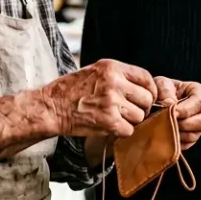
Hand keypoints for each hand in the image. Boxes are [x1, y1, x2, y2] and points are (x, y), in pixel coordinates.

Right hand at [42, 59, 156, 138]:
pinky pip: (129, 130)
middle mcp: (114, 82)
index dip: (150, 91)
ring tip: (114, 118)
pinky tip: (109, 127)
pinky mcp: (108, 121)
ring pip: (139, 116)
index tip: (145, 98)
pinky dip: (121, 132)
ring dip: (130, 121)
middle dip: (141, 108)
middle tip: (128, 112)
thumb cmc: (70, 90)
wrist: (50, 107)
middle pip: (146, 98)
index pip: (146, 78)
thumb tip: (144, 88)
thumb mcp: (95, 71)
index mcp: (112, 67)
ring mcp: (111, 102)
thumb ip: (119, 76)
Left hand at [154, 77, 200, 149]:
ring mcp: (198, 125)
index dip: (185, 110)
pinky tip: (165, 135)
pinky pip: (187, 144)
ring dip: (178, 134)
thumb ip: (165, 91)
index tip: (171, 112)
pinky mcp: (191, 138)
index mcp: (198, 92)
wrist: (153, 102)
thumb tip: (170, 104)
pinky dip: (175, 142)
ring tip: (164, 128)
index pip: (198, 103)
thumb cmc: (159, 90)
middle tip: (168, 122)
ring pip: (195, 135)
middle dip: (185, 124)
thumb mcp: (160, 83)